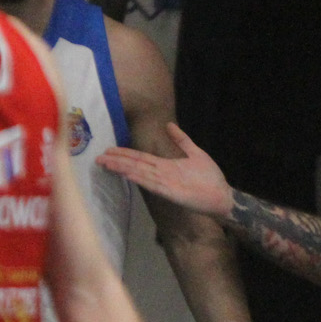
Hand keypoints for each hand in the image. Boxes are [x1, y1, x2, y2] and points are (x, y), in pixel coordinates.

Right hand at [96, 123, 235, 219]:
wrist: (222, 196)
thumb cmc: (210, 178)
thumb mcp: (195, 153)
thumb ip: (181, 140)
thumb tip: (169, 125)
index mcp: (166, 165)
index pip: (141, 157)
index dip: (125, 153)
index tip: (109, 149)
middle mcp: (161, 174)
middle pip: (136, 164)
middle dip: (117, 160)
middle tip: (98, 157)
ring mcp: (165, 183)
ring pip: (139, 173)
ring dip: (123, 168)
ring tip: (106, 162)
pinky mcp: (170, 192)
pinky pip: (152, 184)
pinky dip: (140, 178)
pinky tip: (127, 173)